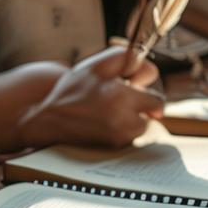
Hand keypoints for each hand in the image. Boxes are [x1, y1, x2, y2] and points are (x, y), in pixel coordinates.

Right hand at [17, 45, 163, 149]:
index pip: (157, 103)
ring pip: (140, 127)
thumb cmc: (72, 91)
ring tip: (110, 110)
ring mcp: (119, 137)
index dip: (149, 95)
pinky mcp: (113, 147)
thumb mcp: (97, 66)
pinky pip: (129, 137)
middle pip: (150, 117)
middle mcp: (124, 121)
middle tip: (121, 99)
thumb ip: (126, 59)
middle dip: (140, 107)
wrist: (50, 119)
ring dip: (132, 119)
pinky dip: (121, 129)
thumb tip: (148, 71)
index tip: (139, 91)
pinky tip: (104, 121)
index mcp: (122, 98)